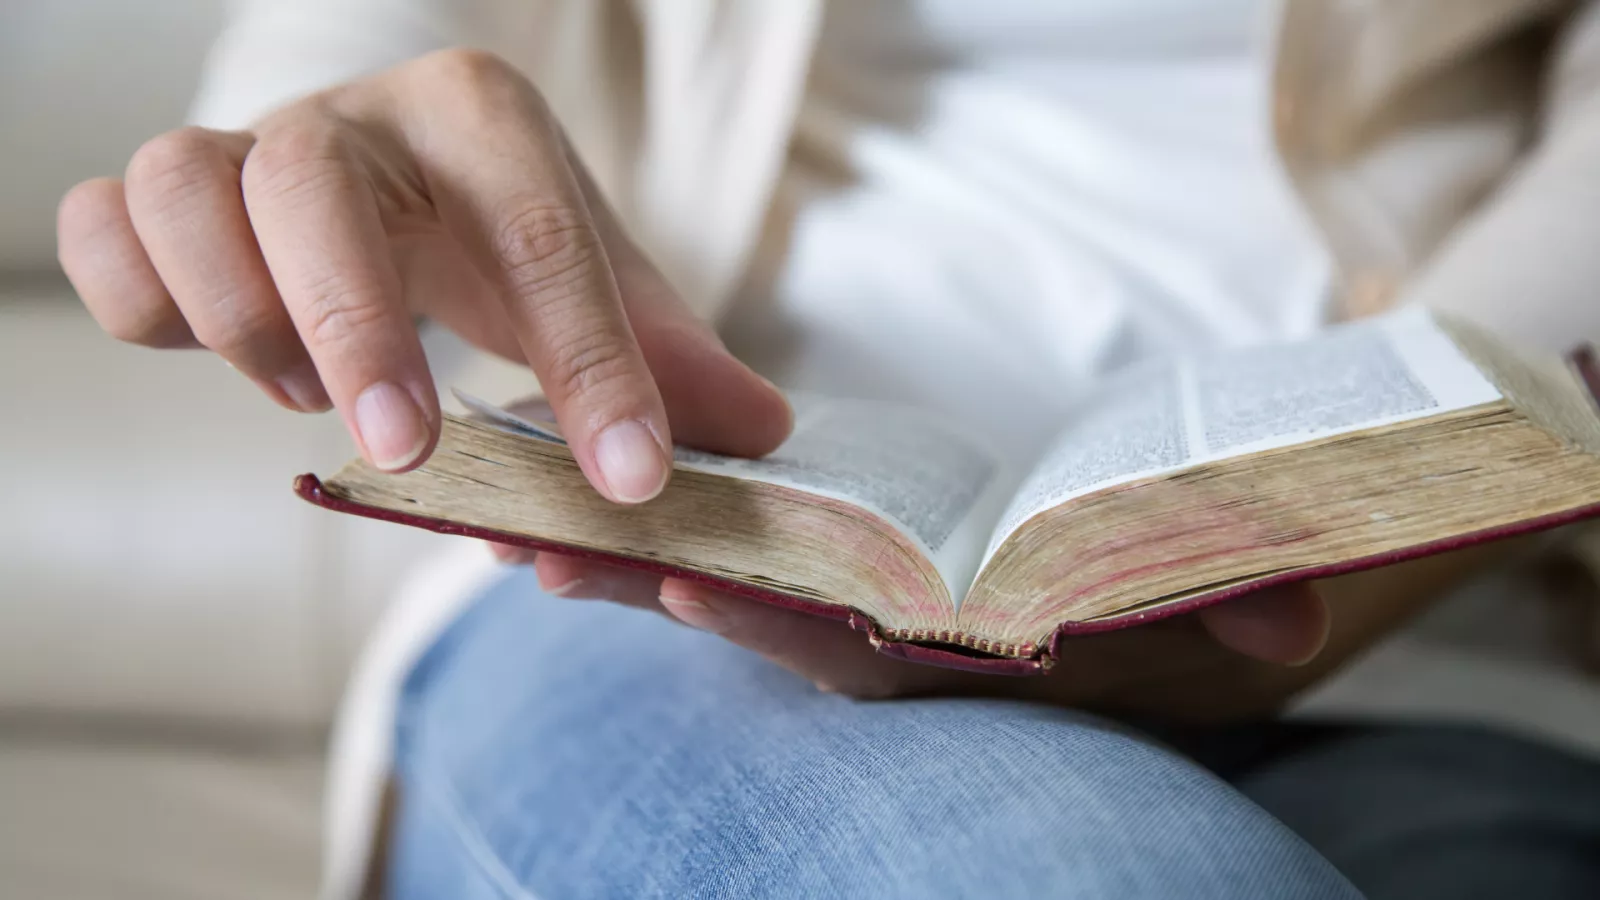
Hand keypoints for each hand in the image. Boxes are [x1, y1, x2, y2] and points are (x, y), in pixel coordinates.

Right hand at [57, 49, 790, 500]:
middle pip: (317, 182)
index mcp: (484, 121)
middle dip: (358, 326)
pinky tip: (206, 350)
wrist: (401, 184)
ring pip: (185, 184)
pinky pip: (102, 224)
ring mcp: (248, 144)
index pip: (543, 234)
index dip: (592, 365)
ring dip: (239, 314)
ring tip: (308, 398)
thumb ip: (672, 359)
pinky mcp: (163, 194)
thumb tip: (761, 434)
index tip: (629, 480)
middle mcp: (357, 116)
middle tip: (405, 452)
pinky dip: (138, 297)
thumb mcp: (601, 284)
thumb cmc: (502, 239)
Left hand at [492, 544, 1331, 716]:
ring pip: (726, 588)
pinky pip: (725, 554)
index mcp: (955, 649)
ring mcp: (845, 609)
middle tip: (547, 551)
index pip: (856, 647)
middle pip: (759, 620)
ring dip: (625, 559)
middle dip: (658, 588)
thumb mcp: (1197, 596)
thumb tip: (1286, 613)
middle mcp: (887, 643)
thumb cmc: (1143, 584)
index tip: (683, 587)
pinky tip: (572, 498)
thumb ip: (1233, 602)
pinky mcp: (823, 570)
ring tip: (518, 523)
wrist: (1119, 584)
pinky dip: (651, 529)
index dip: (773, 620)